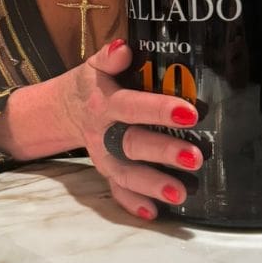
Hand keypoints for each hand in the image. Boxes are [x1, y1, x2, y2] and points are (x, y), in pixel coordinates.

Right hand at [61, 39, 202, 221]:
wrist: (66, 109)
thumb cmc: (94, 84)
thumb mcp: (95, 66)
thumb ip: (108, 57)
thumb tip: (124, 48)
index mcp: (105, 103)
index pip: (131, 106)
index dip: (157, 110)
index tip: (188, 113)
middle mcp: (104, 134)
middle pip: (132, 145)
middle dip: (163, 153)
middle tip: (195, 157)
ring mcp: (105, 157)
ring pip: (126, 173)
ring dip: (152, 184)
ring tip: (180, 194)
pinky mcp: (107, 172)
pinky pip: (117, 191)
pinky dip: (132, 204)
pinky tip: (153, 213)